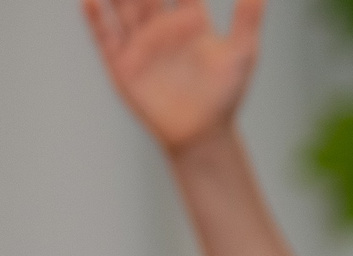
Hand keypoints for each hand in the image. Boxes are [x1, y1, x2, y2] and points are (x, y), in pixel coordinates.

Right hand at [83, 0, 264, 155]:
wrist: (203, 134)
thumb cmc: (225, 94)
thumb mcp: (242, 52)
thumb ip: (248, 18)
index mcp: (189, 21)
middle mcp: (161, 27)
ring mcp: (140, 44)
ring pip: (123, 7)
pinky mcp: (122, 64)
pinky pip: (105, 36)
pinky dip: (96, 18)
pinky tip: (91, 1)